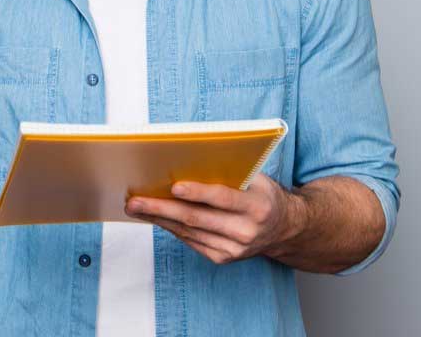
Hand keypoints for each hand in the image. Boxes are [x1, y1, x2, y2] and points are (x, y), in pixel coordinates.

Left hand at [124, 173, 300, 265]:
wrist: (284, 229)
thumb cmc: (263, 195)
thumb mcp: (256, 178)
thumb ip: (228, 173)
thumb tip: (186, 162)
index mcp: (257, 206)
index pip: (223, 198)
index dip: (198, 192)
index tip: (173, 187)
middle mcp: (246, 231)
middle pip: (197, 218)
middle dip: (162, 209)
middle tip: (135, 201)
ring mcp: (234, 249)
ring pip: (189, 232)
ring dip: (159, 219)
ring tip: (136, 208)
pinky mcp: (222, 258)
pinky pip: (191, 241)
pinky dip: (170, 228)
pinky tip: (155, 217)